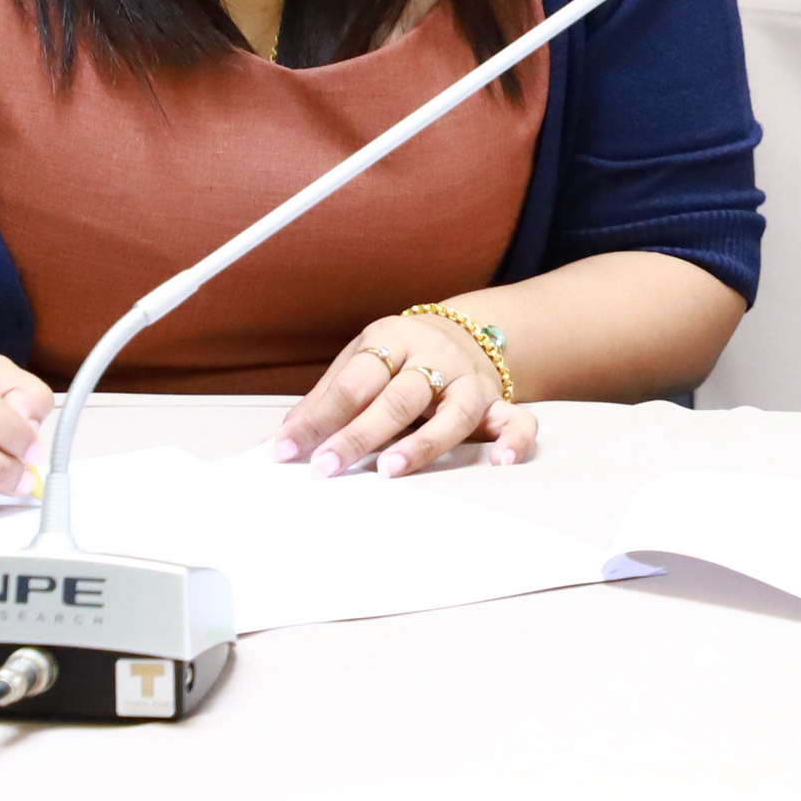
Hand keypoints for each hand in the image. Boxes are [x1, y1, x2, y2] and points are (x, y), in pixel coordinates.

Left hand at [271, 310, 538, 477]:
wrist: (466, 331)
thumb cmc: (400, 357)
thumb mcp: (361, 360)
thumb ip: (327, 398)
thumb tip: (284, 439)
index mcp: (392, 340)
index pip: (353, 382)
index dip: (318, 417)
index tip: (286, 450)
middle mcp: (435, 356)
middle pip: (397, 398)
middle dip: (358, 434)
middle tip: (326, 466)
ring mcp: (469, 381)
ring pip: (452, 413)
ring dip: (421, 443)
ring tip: (388, 469)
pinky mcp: (498, 403)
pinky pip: (517, 420)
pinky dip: (515, 441)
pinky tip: (501, 462)